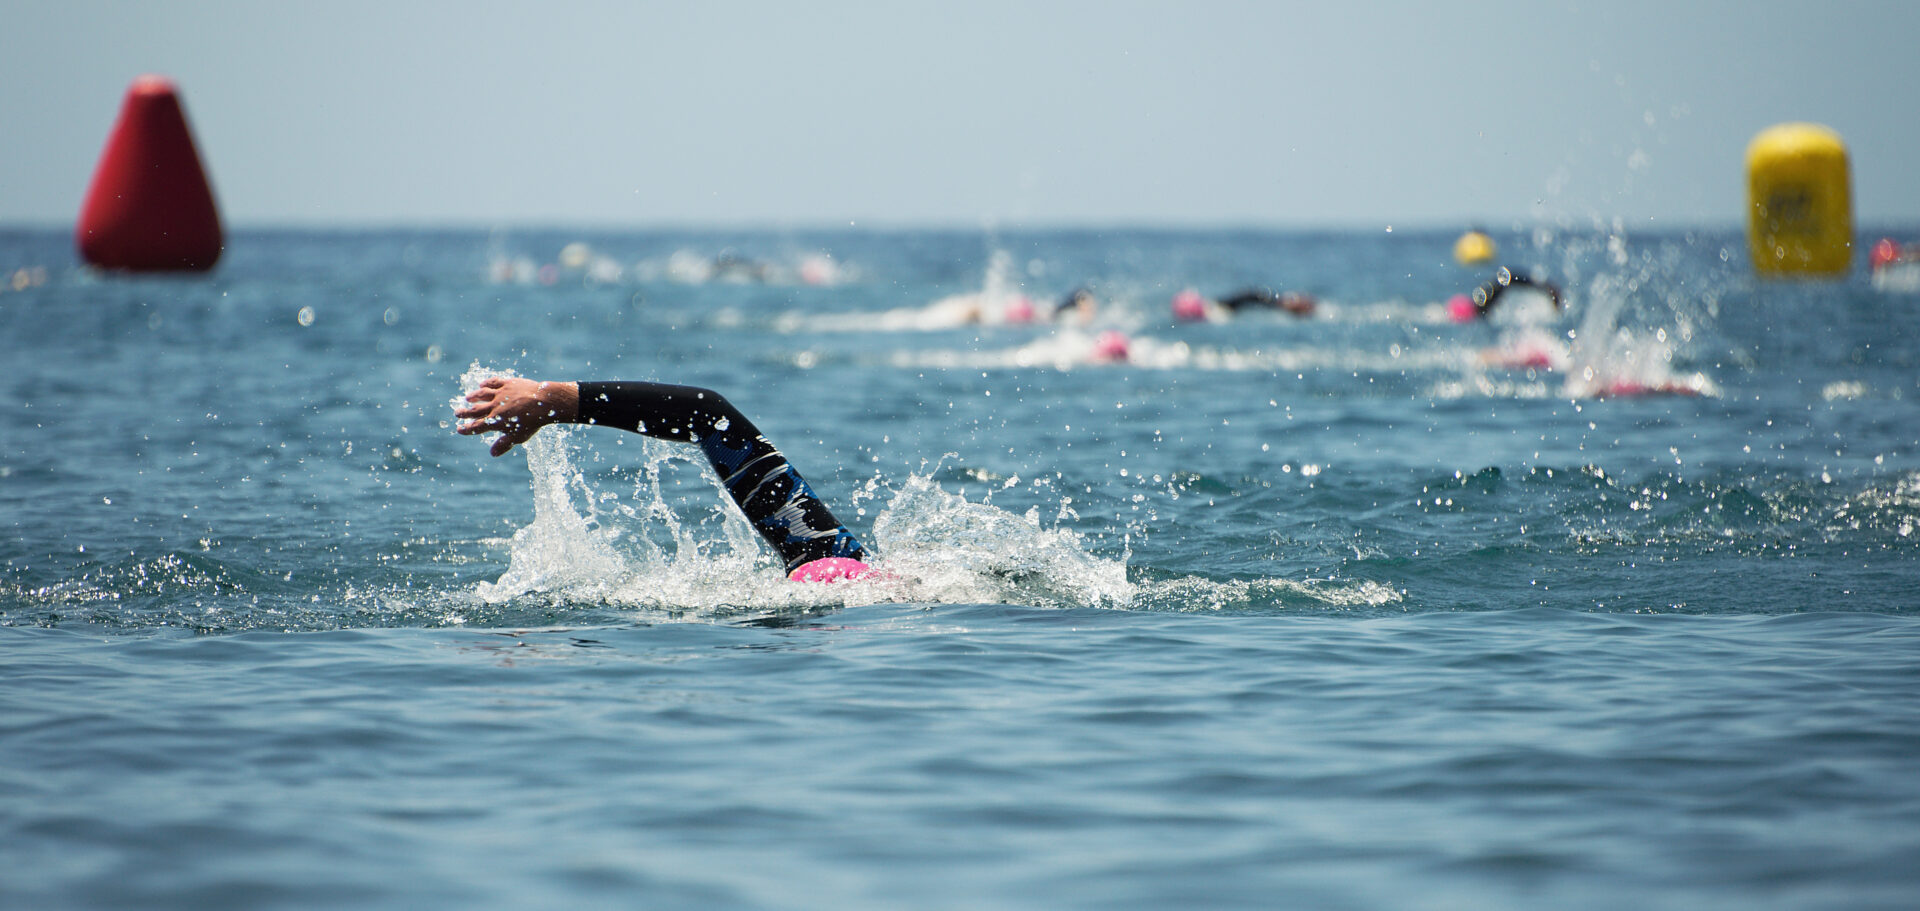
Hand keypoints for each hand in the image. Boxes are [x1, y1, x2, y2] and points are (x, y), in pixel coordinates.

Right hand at [453, 377, 578, 456]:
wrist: (544, 403)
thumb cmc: (532, 422)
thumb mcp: (518, 437)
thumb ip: (504, 444)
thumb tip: (492, 454)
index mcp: (496, 421)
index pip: (476, 427)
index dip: (467, 429)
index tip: (459, 429)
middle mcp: (494, 407)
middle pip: (475, 410)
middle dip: (464, 412)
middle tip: (457, 413)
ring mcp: (500, 394)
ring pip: (482, 394)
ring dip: (474, 396)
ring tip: (467, 398)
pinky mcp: (508, 384)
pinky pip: (494, 382)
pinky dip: (486, 384)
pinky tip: (482, 385)